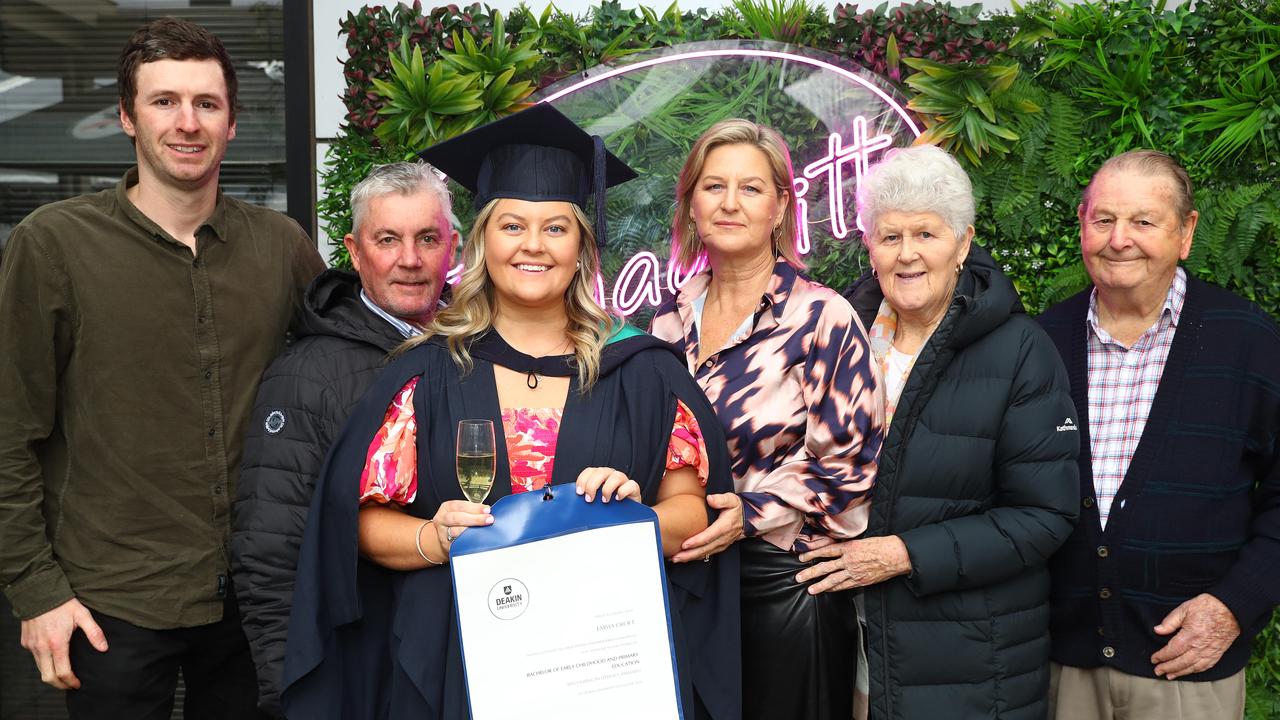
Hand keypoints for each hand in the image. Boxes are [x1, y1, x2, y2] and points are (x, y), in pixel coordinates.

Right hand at [20, 598, 107, 689]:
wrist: (39, 592)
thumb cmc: (62, 603)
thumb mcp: (83, 615)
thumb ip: (94, 632)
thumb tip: (104, 648)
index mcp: (57, 643)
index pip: (63, 672)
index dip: (71, 681)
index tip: (78, 684)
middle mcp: (42, 648)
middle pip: (47, 677)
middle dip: (59, 685)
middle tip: (70, 685)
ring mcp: (32, 645)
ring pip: (40, 668)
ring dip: (51, 674)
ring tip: (63, 674)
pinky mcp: (25, 642)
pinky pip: (34, 657)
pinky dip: (43, 662)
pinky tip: (53, 658)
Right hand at [433, 499, 492, 553]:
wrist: (444, 536)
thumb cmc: (456, 522)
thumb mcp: (461, 511)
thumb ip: (473, 510)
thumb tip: (489, 512)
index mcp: (447, 507)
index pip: (460, 506)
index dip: (475, 507)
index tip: (487, 510)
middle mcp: (442, 519)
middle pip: (457, 518)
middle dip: (475, 519)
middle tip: (489, 520)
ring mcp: (442, 533)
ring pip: (455, 532)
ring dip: (471, 531)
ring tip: (483, 530)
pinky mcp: (446, 545)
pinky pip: (456, 544)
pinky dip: (466, 542)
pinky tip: (475, 540)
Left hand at [576, 467, 640, 503]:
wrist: (626, 516)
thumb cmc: (608, 508)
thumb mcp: (594, 502)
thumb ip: (587, 497)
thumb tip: (575, 502)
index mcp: (600, 476)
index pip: (590, 471)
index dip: (583, 479)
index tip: (579, 492)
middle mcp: (611, 476)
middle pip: (601, 472)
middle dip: (592, 485)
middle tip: (589, 499)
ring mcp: (623, 481)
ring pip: (616, 476)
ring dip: (607, 489)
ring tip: (604, 500)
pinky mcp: (634, 488)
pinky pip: (631, 484)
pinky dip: (623, 491)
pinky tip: (618, 499)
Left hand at [671, 493, 743, 563]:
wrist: (746, 519)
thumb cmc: (736, 508)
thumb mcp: (732, 500)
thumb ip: (721, 499)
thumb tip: (710, 499)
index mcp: (724, 526)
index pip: (709, 536)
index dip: (697, 541)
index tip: (685, 544)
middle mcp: (722, 538)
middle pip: (705, 549)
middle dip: (690, 554)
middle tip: (676, 557)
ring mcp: (721, 544)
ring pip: (705, 553)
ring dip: (690, 558)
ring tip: (676, 559)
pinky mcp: (719, 547)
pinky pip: (706, 554)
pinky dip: (695, 557)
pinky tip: (685, 558)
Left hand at [796, 535, 911, 593]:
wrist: (895, 555)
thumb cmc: (881, 545)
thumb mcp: (861, 540)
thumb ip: (848, 546)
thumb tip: (837, 550)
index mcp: (848, 547)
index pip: (826, 551)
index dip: (812, 554)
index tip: (802, 558)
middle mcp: (849, 560)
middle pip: (825, 567)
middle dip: (811, 573)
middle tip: (799, 577)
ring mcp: (854, 572)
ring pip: (833, 579)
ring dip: (820, 585)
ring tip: (810, 589)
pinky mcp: (861, 581)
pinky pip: (845, 586)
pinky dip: (835, 589)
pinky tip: (827, 590)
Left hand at [1151, 593, 1240, 678]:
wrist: (1231, 610)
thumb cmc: (1207, 607)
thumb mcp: (1184, 609)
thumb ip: (1170, 621)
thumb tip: (1157, 630)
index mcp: (1190, 636)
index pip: (1172, 650)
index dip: (1161, 656)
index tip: (1154, 659)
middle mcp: (1200, 647)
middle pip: (1181, 662)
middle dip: (1167, 668)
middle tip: (1157, 671)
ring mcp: (1210, 652)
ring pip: (1193, 667)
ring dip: (1180, 672)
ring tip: (1170, 675)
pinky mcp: (1218, 653)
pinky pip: (1206, 666)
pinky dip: (1195, 671)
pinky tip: (1188, 671)